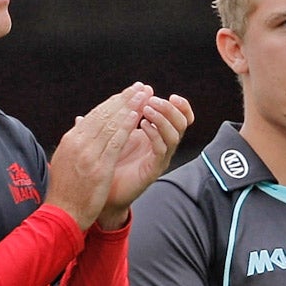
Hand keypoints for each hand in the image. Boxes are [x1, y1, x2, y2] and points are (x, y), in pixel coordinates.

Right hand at [45, 84, 145, 229]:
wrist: (61, 214)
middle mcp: (78, 142)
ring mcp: (87, 154)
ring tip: (143, 95)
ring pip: (111, 124)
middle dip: (124, 99)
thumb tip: (80, 122)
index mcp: (71, 140)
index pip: (95, 115)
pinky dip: (126, 126)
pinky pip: (115, 142)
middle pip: (104, 114)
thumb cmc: (66, 191)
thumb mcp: (66, 160)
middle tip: (140, 87)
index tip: (128, 93)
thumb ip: (76, 141)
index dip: (114, 102)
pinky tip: (137, 116)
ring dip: (129, 107)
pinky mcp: (98, 167)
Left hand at [97, 86, 193, 229]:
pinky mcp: (153, 170)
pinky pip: (161, 150)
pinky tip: (143, 126)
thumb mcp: (115, 134)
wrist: (103, 192)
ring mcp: (159, 158)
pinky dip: (155, 135)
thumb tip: (115, 98)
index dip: (180, 105)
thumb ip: (118, 116)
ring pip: (174, 135)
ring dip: (162, 119)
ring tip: (146, 110)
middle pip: (182, 123)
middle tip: (152, 100)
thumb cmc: (109, 163)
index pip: (180, 117)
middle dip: (169, 108)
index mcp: (157, 135)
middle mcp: (162, 146)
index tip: (168, 94)